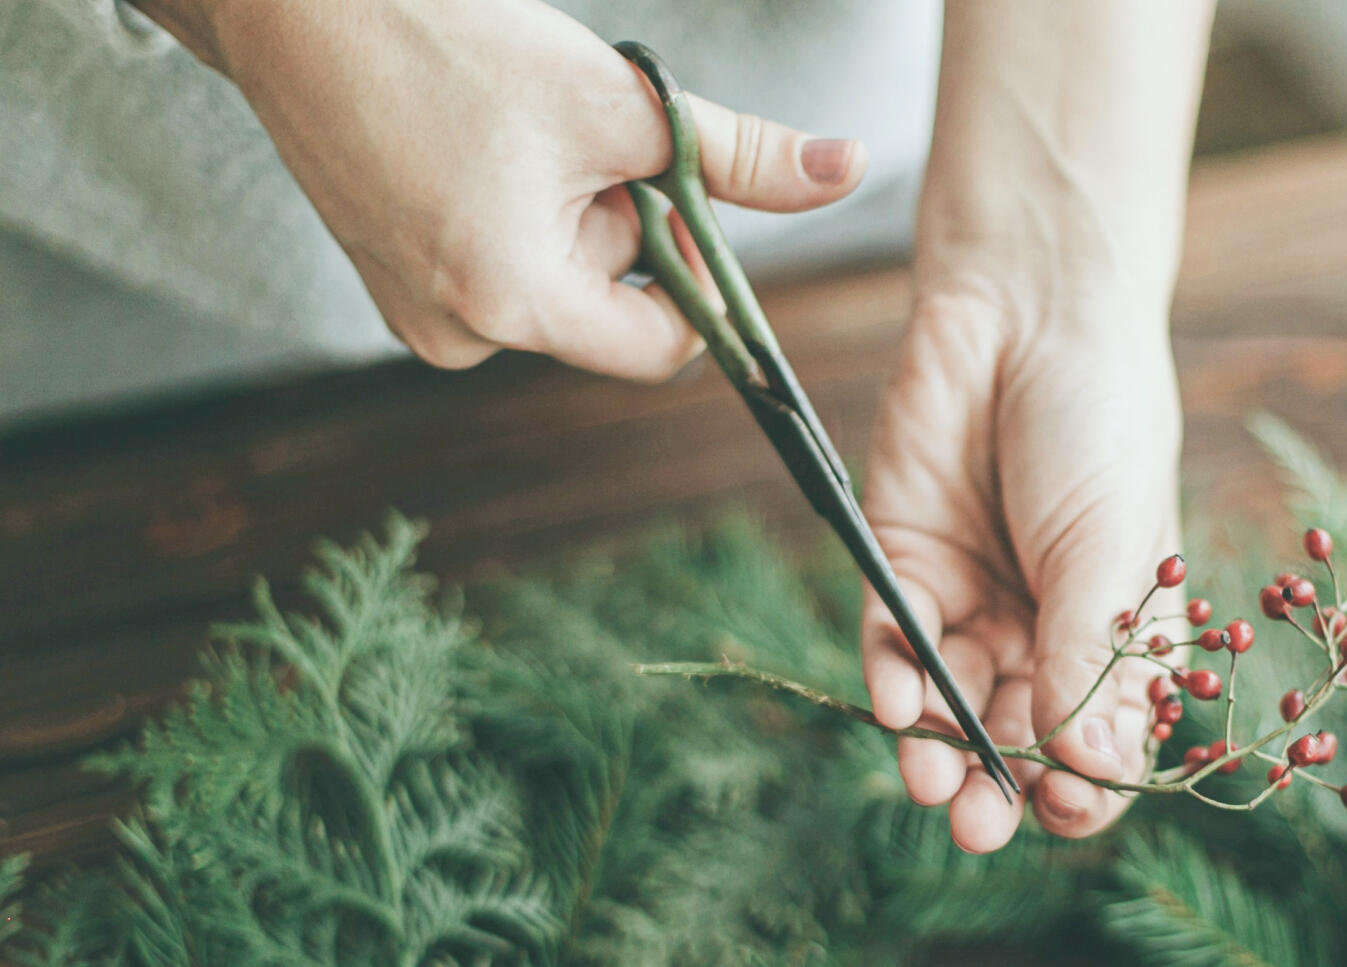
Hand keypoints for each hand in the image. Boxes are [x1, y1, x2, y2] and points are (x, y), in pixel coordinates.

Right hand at [148, 0, 865, 375]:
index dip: (695, 277)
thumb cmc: (450, 42)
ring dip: (570, 217)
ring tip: (513, 140)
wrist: (296, 11)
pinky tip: (478, 154)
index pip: (661, 347)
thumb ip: (737, 158)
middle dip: (620, 227)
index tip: (681, 197)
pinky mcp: (394, 287)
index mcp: (512, 303)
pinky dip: (520, 219)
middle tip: (577, 141)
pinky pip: (503, 270)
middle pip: (609, 308)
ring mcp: (417, 318)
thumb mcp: (620, 104)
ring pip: (558, 284)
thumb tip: (846, 169)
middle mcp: (457, 336)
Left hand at [860, 272, 1182, 852]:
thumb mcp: (1110, 547)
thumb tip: (1092, 770)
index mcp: (1118, 636)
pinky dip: (894, 681)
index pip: (1102, 740)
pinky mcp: (902, 567)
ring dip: (939, 751)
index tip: (1068, 808)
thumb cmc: (1100, 427)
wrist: (1027, 315)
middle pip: (1017, 738)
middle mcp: (1042, 632)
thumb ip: (1090, 655)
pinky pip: (893, 644)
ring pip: (949, 705)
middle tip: (983, 825)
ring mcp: (970, 603)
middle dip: (1000, 787)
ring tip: (934, 785)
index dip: (1087, 786)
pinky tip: (898, 708)